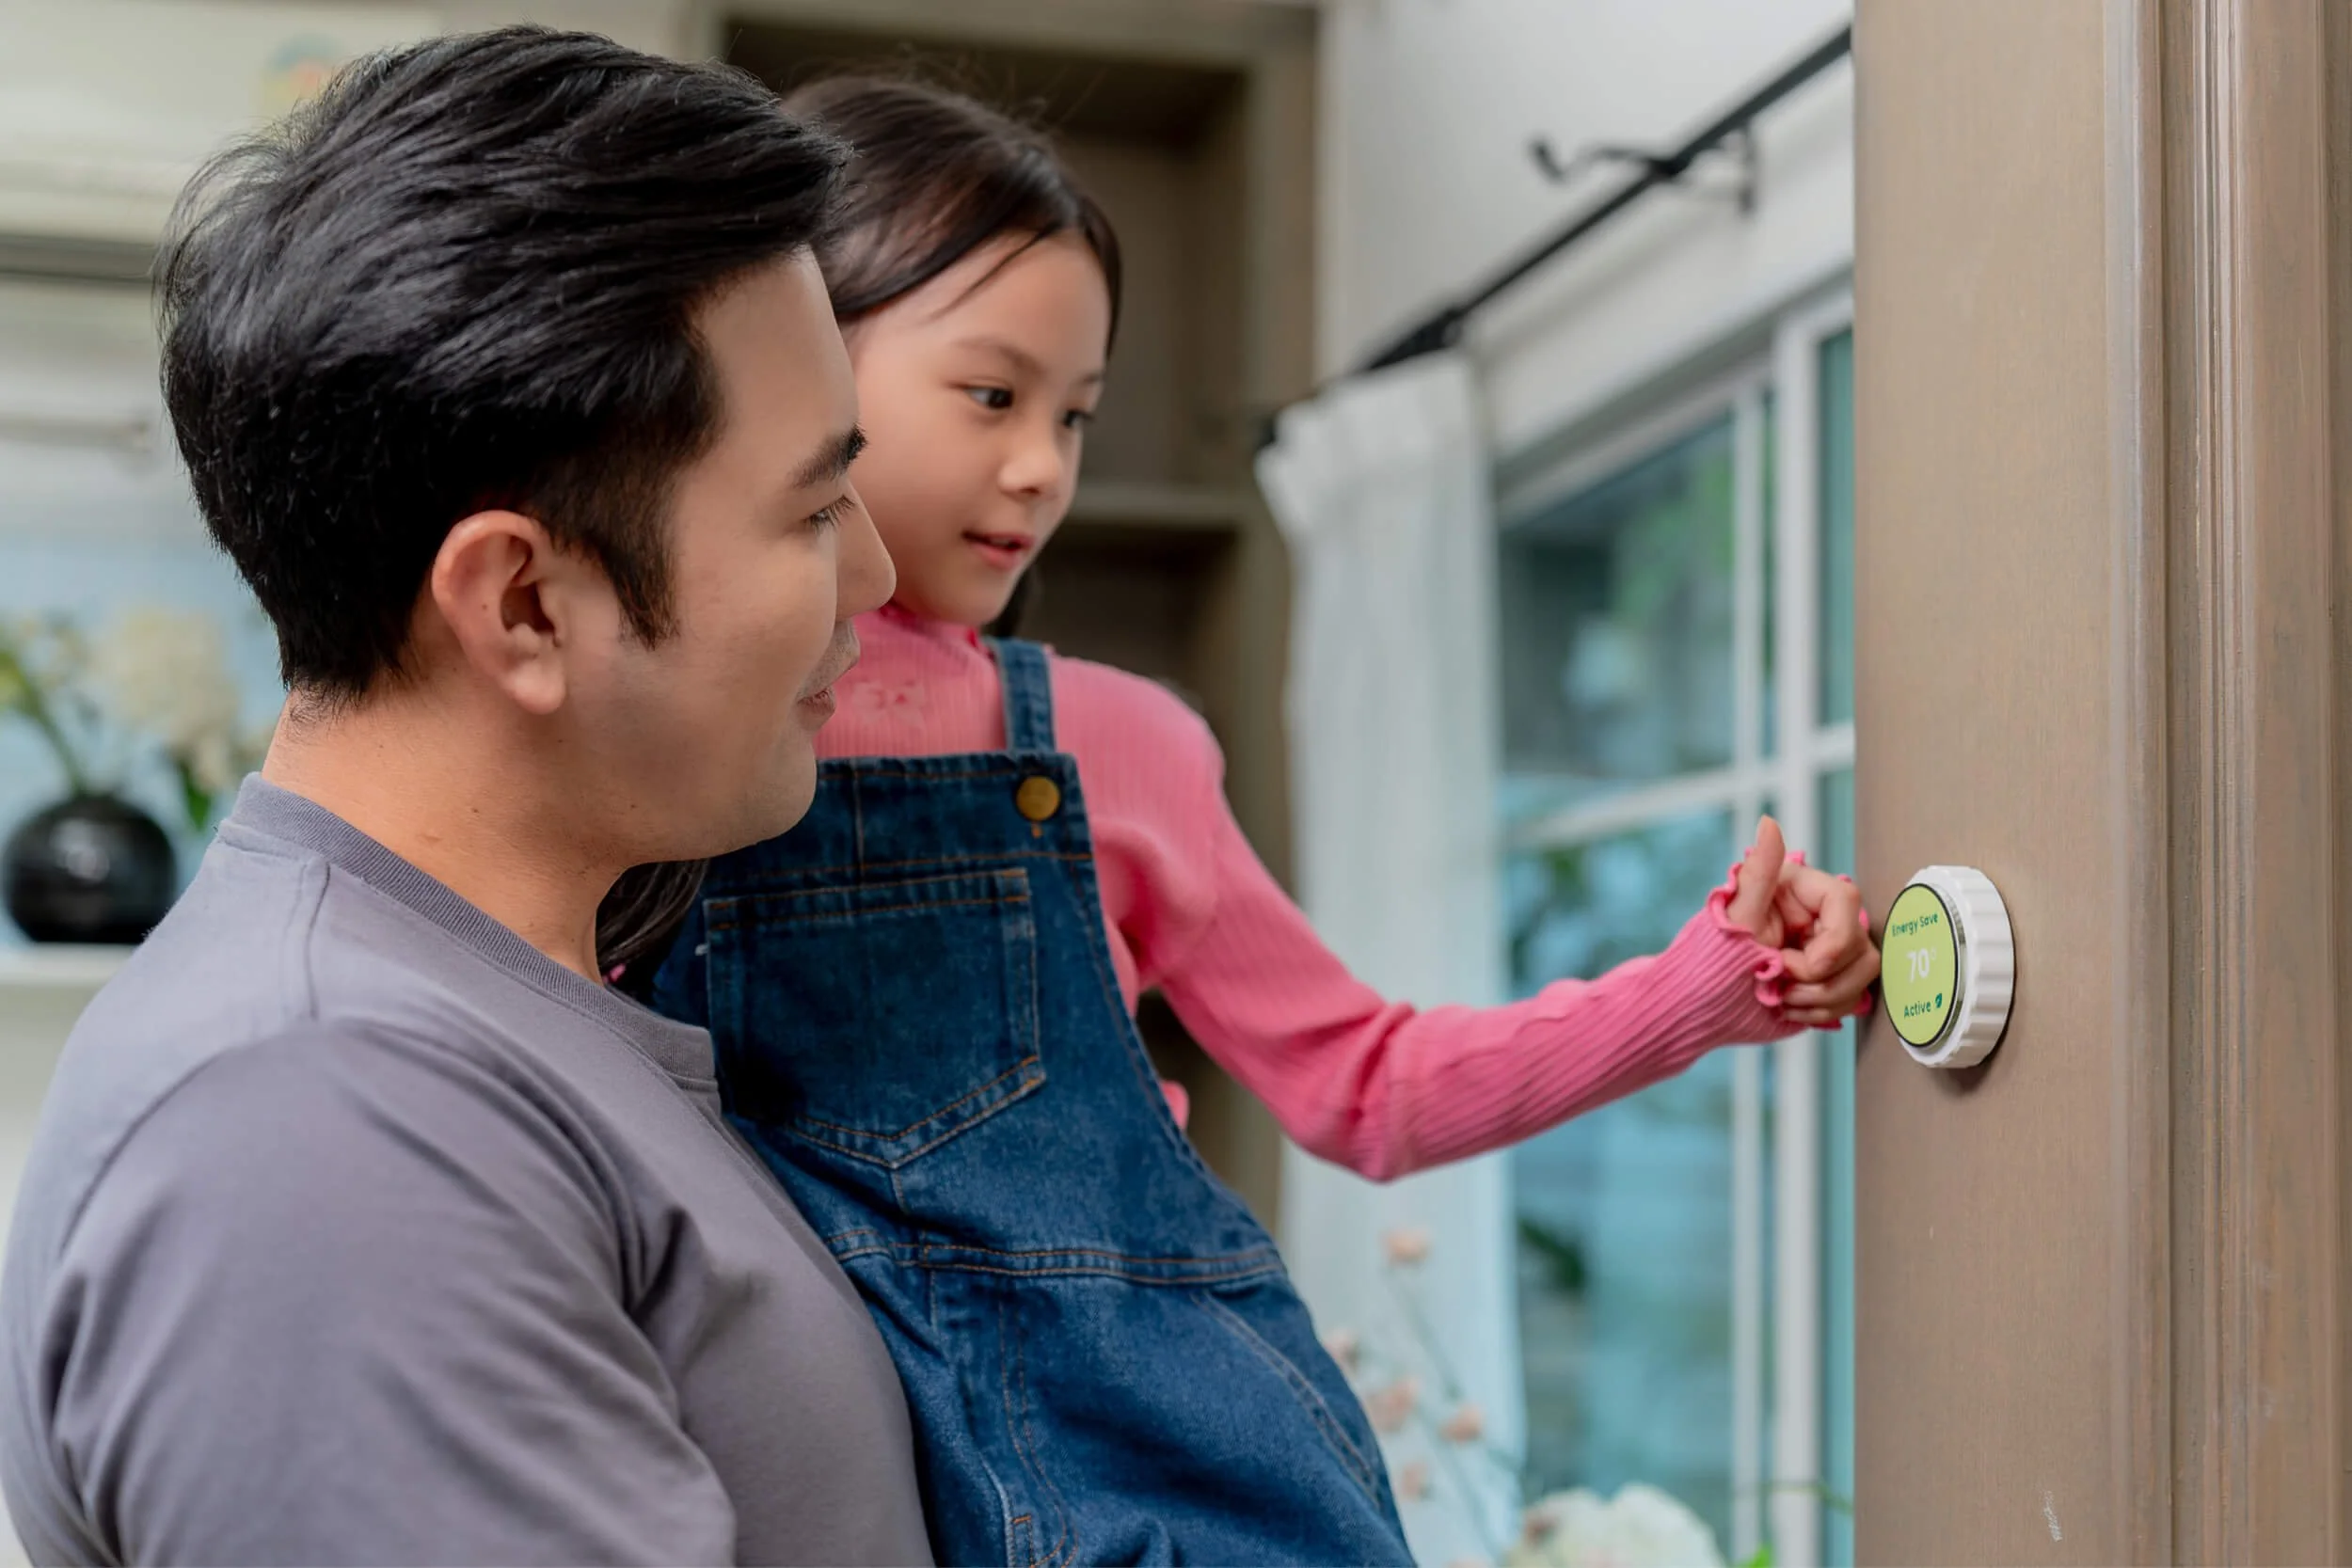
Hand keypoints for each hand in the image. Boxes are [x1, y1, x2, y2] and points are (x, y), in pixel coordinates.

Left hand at [1725, 815, 1881, 1029]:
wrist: (1703, 1001)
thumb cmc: (1711, 956)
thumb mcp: (1735, 915)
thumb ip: (1760, 871)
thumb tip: (1768, 822)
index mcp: (1801, 891)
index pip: (1846, 904)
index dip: (1830, 944)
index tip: (1789, 966)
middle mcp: (1821, 916)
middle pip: (1860, 945)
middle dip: (1821, 979)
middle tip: (1780, 987)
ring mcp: (1829, 950)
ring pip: (1864, 974)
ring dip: (1824, 998)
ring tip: (1782, 1000)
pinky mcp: (1830, 980)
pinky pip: (1853, 996)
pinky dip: (1823, 1011)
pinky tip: (1789, 1009)